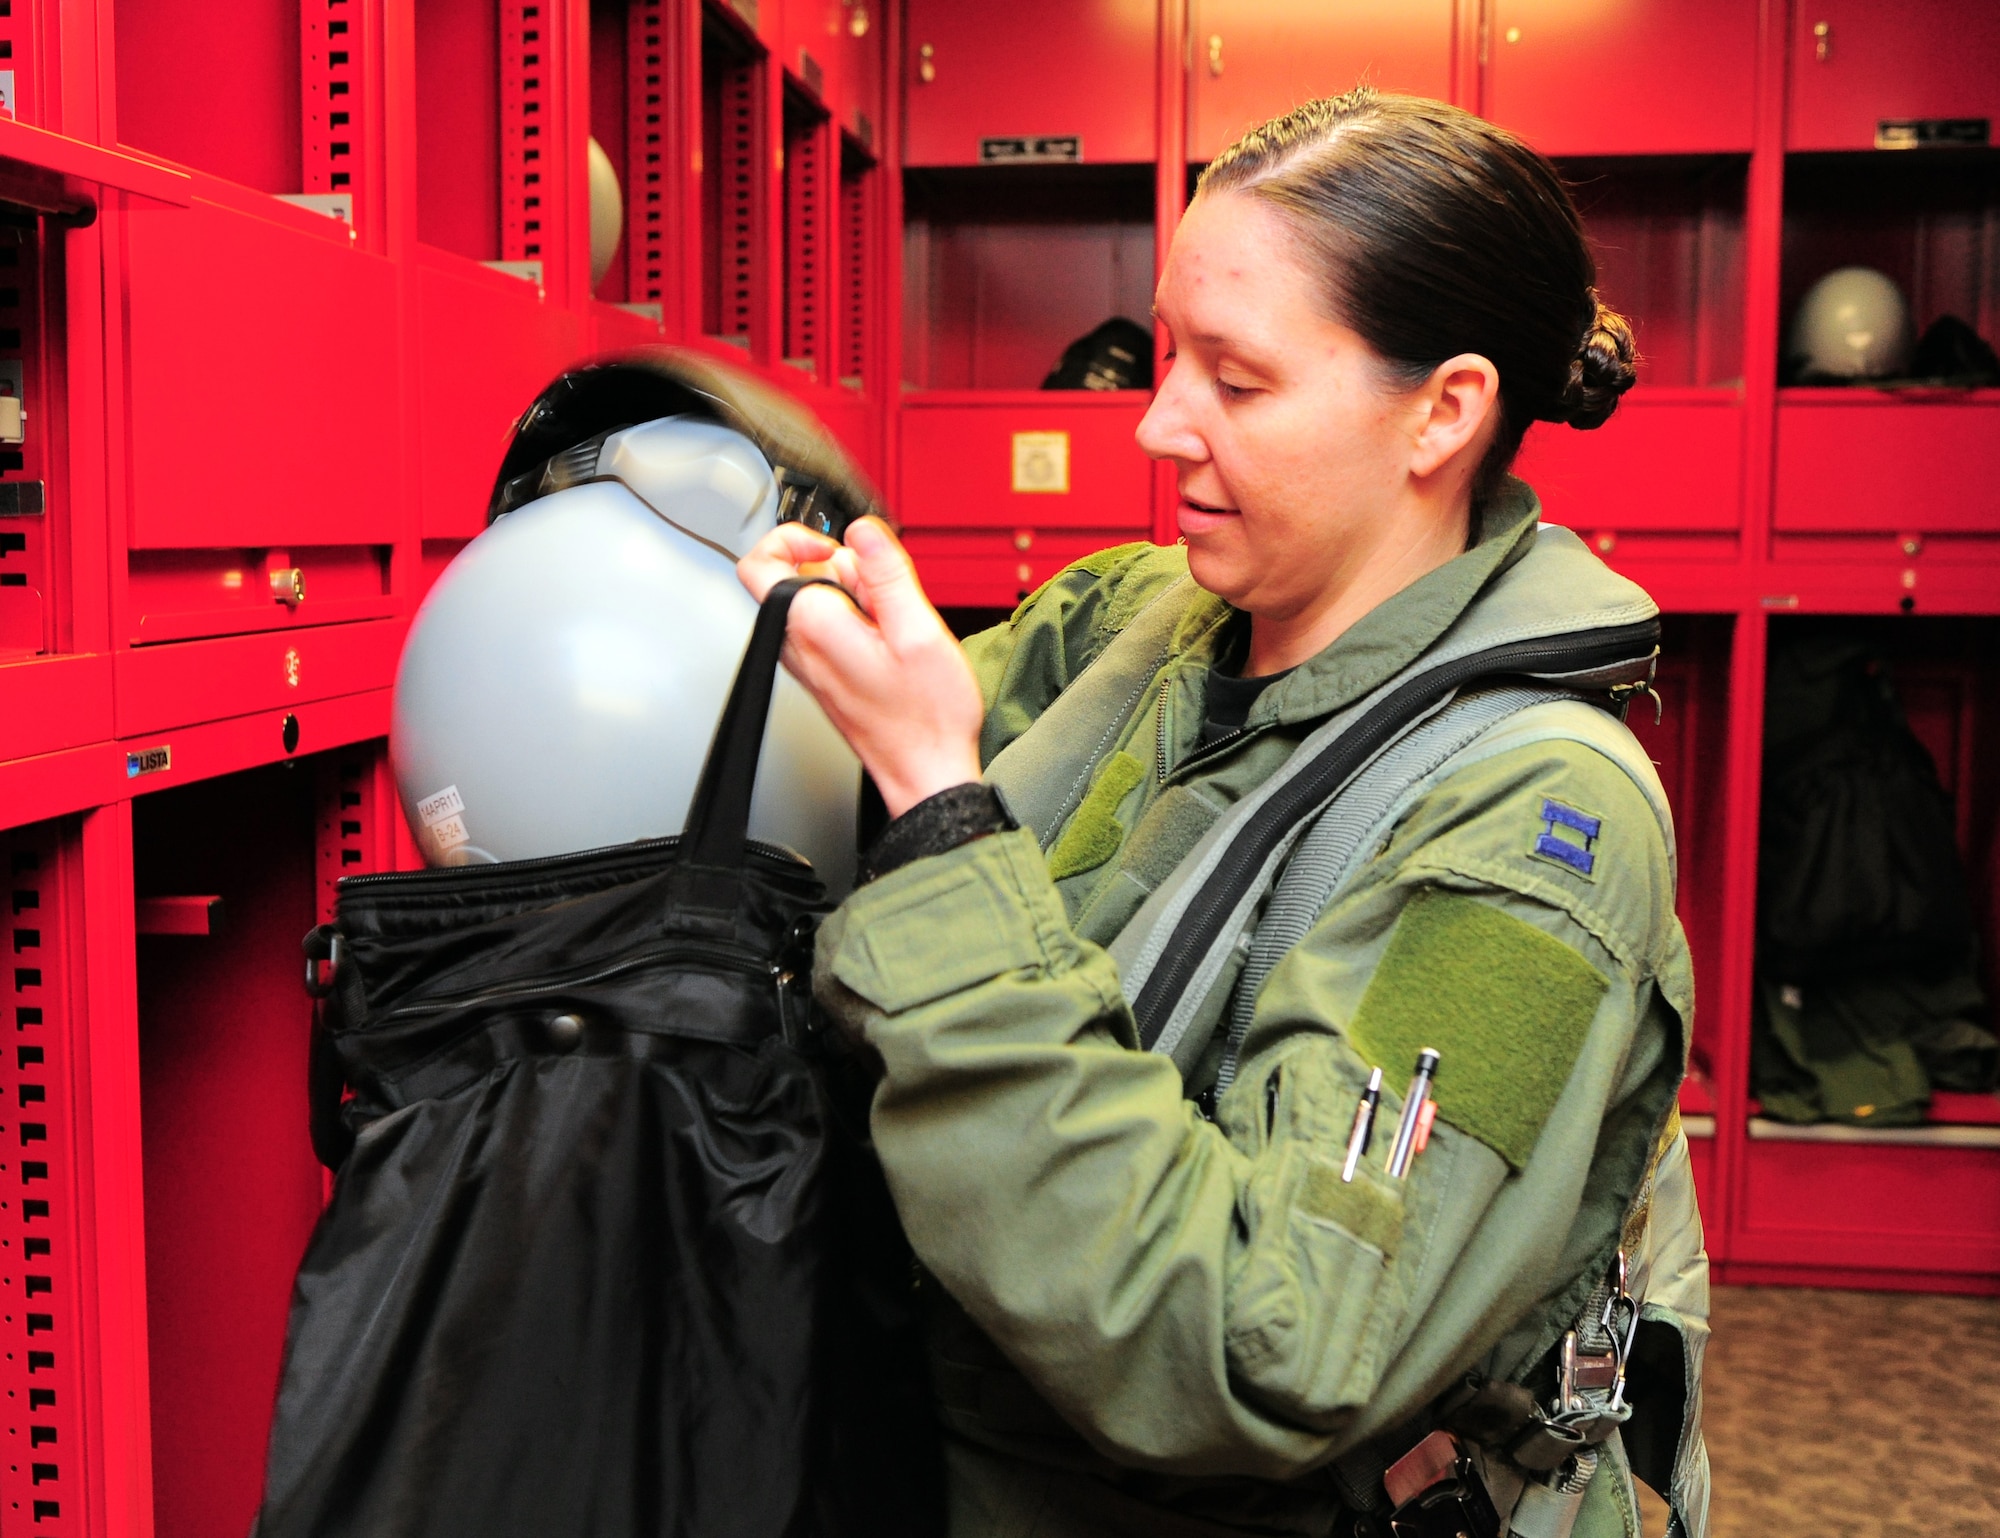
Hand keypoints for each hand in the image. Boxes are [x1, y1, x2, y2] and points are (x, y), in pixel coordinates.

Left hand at [738, 517, 984, 818]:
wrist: (926, 771)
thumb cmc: (926, 715)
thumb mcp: (919, 631)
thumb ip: (886, 572)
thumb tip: (862, 531)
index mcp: (813, 627)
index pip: (760, 561)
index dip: (795, 538)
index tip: (836, 546)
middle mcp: (799, 646)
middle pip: (791, 576)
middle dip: (837, 567)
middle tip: (879, 589)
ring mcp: (808, 663)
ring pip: (811, 601)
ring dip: (850, 594)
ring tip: (889, 620)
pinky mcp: (824, 675)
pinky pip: (826, 628)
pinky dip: (854, 620)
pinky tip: (887, 640)